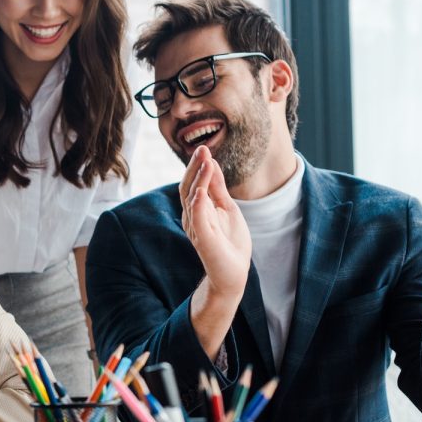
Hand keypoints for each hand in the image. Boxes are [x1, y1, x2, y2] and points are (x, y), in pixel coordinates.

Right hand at [180, 146, 250, 298]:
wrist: (233, 273)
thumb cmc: (229, 242)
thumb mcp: (226, 207)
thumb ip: (217, 187)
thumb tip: (211, 163)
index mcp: (197, 208)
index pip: (192, 182)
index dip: (197, 166)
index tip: (204, 148)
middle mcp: (192, 217)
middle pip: (188, 187)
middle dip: (195, 168)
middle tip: (202, 149)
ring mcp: (196, 228)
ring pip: (192, 200)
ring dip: (199, 180)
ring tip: (206, 162)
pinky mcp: (203, 240)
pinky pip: (197, 220)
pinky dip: (198, 205)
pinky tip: (201, 191)